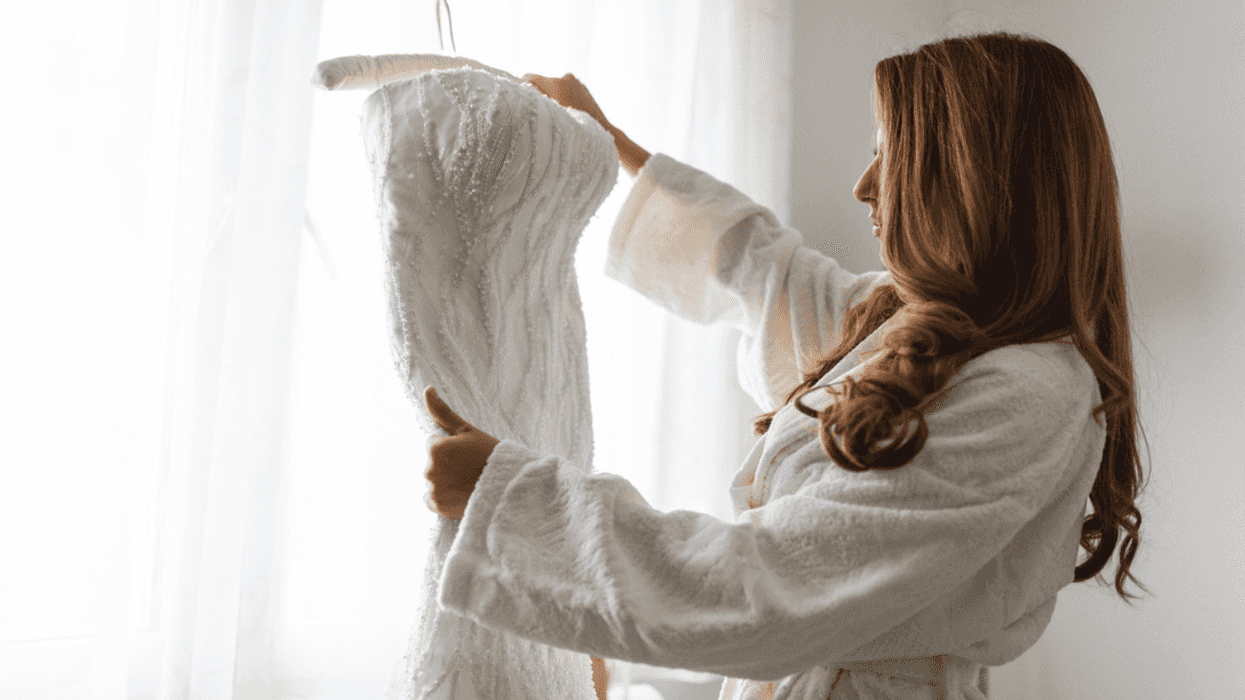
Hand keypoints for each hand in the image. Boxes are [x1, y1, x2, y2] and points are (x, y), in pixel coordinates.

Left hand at [423, 386, 499, 519]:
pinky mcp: (437, 506)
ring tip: (467, 481)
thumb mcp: (467, 430)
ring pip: (434, 480)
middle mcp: (429, 470)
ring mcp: (433, 489)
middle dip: (446, 464)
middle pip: (432, 463)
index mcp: (435, 449)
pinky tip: (459, 492)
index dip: (450, 447)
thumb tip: (427, 389)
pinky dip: (443, 496)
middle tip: (469, 467)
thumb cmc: (489, 455)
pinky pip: (431, 499)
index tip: (466, 453)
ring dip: (445, 480)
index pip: (432, 444)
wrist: (506, 486)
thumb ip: (442, 412)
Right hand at [522, 72, 613, 133]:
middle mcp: (566, 78)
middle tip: (534, 106)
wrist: (602, 131)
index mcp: (557, 84)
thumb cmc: (574, 128)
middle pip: (542, 81)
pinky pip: (565, 89)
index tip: (516, 93)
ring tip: (553, 111)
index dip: (521, 85)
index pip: (530, 77)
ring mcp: (576, 81)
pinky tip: (565, 109)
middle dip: (537, 91)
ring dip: (550, 94)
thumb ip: (537, 100)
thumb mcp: (551, 115)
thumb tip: (524, 91)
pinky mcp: (582, 87)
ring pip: (554, 85)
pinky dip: (561, 96)